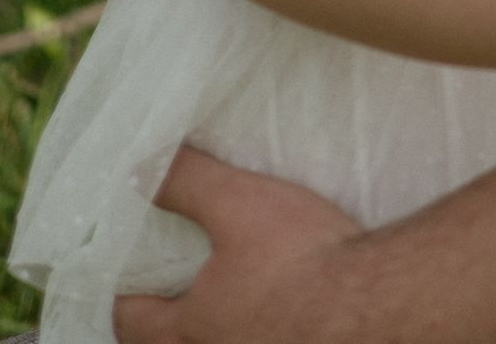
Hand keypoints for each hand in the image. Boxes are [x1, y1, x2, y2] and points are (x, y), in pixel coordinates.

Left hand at [113, 149, 358, 343]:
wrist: (371, 303)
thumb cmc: (299, 258)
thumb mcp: (238, 203)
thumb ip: (187, 184)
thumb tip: (139, 169)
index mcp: (191, 328)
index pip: (132, 322)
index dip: (124, 299)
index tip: (126, 282)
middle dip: (167, 326)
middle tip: (176, 295)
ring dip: (215, 328)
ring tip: (230, 300)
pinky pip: (259, 340)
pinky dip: (258, 329)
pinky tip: (281, 309)